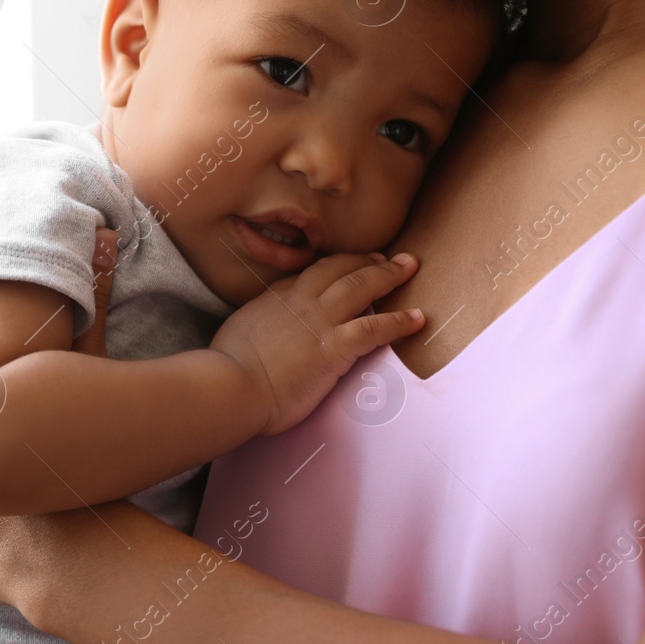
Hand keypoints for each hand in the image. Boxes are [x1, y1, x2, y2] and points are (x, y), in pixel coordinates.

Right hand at [212, 252, 424, 435]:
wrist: (230, 386)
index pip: (312, 273)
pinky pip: (374, 328)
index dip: (336, 266)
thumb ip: (258, 323)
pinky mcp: (334, 348)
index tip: (352, 264)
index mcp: (277, 297)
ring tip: (409, 267)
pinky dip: (398, 321)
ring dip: (388, 274)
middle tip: (388, 257)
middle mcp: (301, 301)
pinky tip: (417, 318)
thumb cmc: (227, 368)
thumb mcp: (239, 330)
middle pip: (340, 268)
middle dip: (367, 259)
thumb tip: (263, 329)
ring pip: (361, 286)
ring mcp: (319, 322)